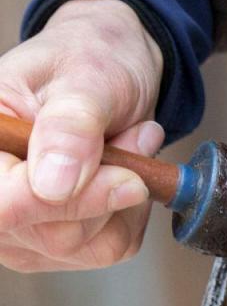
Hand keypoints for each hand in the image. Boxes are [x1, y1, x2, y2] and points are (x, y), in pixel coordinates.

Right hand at [0, 0, 164, 271]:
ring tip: (128, 143)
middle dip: (110, 185)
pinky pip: (110, 247)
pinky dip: (133, 210)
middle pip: (52, 233)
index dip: (59, 201)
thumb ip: (71, 125)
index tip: (125, 176)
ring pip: (87, 246)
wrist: (112, 68)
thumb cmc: (89, 59)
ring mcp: (20, 228)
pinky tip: (127, 170)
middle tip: (134, 135)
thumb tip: (53, 186)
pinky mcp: (58, 244)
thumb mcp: (87, 76)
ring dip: (127, 195)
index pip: (3, 205)